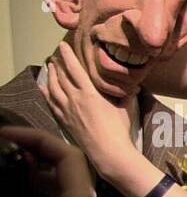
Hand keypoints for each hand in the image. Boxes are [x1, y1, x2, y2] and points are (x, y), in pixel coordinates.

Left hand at [41, 41, 134, 182]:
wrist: (108, 151)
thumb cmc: (119, 130)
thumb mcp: (125, 109)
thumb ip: (125, 96)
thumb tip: (133, 87)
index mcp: (90, 93)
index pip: (75, 69)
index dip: (68, 56)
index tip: (62, 45)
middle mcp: (75, 99)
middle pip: (61, 77)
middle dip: (57, 65)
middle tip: (55, 57)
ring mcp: (67, 110)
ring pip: (53, 89)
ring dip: (50, 77)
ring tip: (49, 68)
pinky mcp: (64, 120)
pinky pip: (51, 103)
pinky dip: (46, 93)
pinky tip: (43, 88)